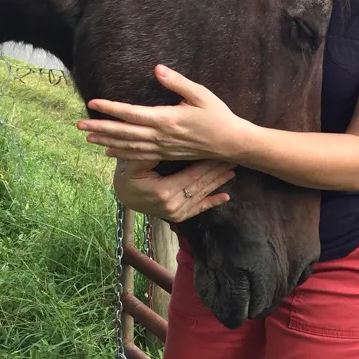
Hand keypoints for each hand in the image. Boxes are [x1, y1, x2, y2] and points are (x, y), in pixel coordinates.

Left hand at [77, 64, 247, 161]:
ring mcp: (163, 148)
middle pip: (124, 132)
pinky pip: (139, 156)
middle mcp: (161, 136)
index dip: (110, 108)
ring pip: (128, 146)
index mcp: (167, 119)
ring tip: (87, 136)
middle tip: (78, 124)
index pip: (131, 114)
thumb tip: (157, 68)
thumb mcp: (200, 94)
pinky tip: (109, 151)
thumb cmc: (218, 115)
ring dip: (106, 140)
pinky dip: (121, 154)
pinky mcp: (166, 154)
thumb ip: (177, 82)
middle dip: (100, 127)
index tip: (92, 103)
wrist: (231, 143)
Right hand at [114, 158, 235, 222]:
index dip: (208, 163)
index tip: (220, 151)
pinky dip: (212, 202)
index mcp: (164, 192)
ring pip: (202, 194)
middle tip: (234, 158)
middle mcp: (172, 205)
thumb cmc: (128, 176)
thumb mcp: (132, 165)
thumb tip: (158, 142)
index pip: (192, 174)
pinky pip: (198, 209)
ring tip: (232, 170)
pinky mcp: (177, 216)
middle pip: (200, 184)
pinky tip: (226, 197)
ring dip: (218, 182)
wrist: (124, 195)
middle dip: (217, 171)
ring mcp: (175, 213)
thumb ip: (146, 156)